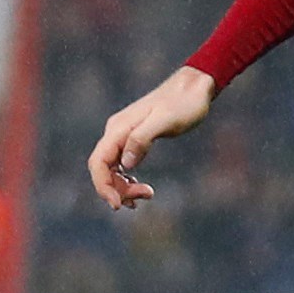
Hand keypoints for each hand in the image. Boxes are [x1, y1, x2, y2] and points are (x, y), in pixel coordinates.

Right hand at [89, 65, 215, 210]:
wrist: (195, 87)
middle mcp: (116, 131)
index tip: (119, 205)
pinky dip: (128, 180)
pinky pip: (122, 164)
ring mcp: (124, 135)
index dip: (103, 186)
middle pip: (103, 169)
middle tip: (144, 198)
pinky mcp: (135, 138)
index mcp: (118, 128)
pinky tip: (142, 188)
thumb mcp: (165, 121)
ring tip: (147, 195)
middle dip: (117, 189)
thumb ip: (142, 139)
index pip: (98, 162)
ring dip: (124, 187)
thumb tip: (125, 163)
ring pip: (113, 169)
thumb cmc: (184, 103)